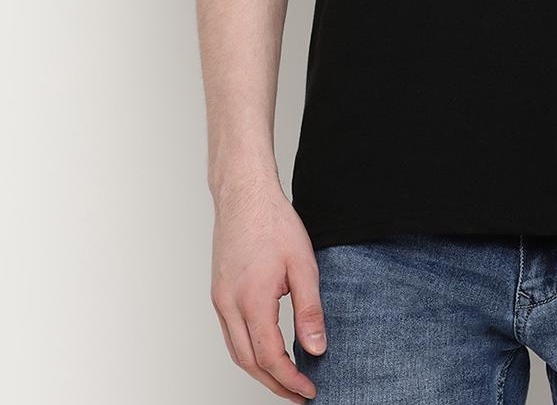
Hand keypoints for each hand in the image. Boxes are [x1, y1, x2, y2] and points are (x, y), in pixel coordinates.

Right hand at [210, 178, 326, 401]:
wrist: (244, 194)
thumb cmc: (274, 222)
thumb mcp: (303, 265)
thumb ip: (310, 310)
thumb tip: (316, 349)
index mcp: (252, 300)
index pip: (270, 357)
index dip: (290, 380)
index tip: (309, 391)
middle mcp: (229, 305)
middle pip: (249, 363)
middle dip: (275, 385)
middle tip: (299, 395)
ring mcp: (219, 300)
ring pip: (236, 351)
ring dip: (260, 372)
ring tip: (285, 380)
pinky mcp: (218, 292)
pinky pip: (230, 334)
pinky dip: (248, 352)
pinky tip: (265, 352)